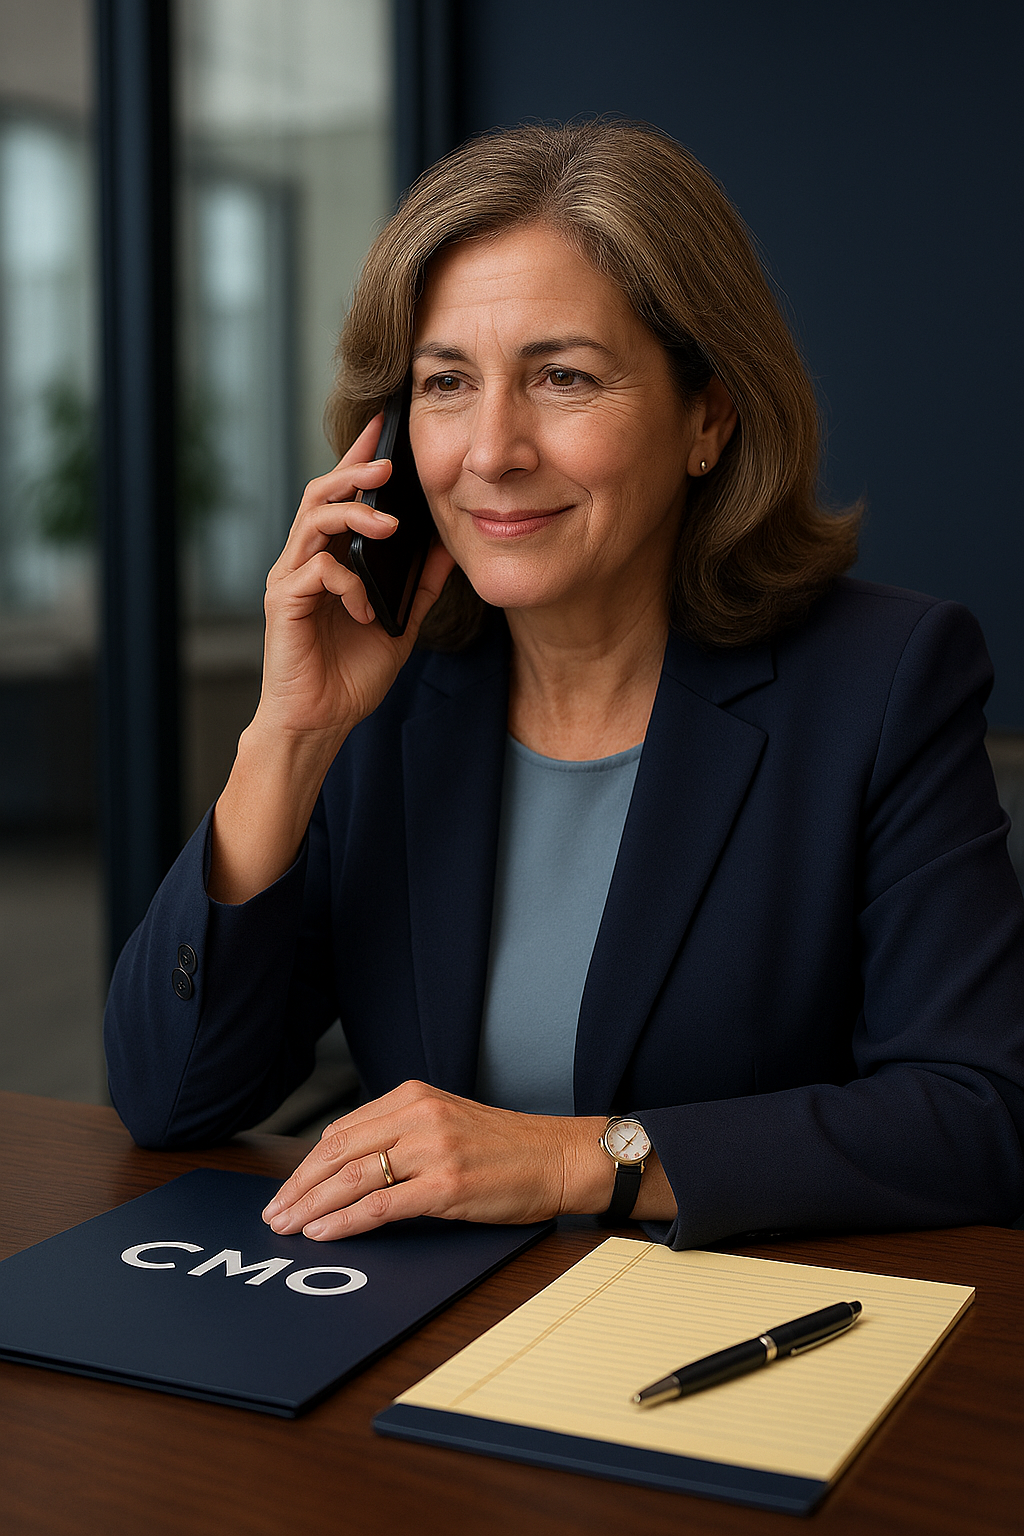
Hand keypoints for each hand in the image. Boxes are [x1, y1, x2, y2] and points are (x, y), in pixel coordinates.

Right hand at [207, 420, 454, 902]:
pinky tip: (366, 608)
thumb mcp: (401, 622)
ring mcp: (291, 579)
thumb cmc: (351, 674)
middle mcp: (305, 560)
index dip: (361, 456)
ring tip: (388, 522)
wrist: (320, 722)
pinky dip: (347, 582)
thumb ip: (422, 584)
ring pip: (313, 520)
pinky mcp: (284, 603)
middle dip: (355, 470)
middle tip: (389, 462)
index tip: (386, 424)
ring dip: (353, 514)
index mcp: (332, 558)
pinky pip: (315, 571)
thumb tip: (451, 545)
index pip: (343, 494)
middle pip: (321, 492)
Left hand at [261, 1080, 615, 1238]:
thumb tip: (347, 1166)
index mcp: (414, 1097)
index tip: (288, 1189)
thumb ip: (400, 1134)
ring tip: (287, 1227)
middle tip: (274, 1213)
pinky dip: (345, 1221)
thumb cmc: (505, 1147)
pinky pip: (382, 1205)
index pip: (342, 1130)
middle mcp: (419, 1116)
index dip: (307, 1165)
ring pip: (352, 1178)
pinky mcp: (447, 1185)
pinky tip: (325, 1232)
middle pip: (338, 1152)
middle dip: (299, 1187)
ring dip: (312, 1207)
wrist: (558, 1158)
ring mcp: (433, 1150)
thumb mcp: (446, 1122)